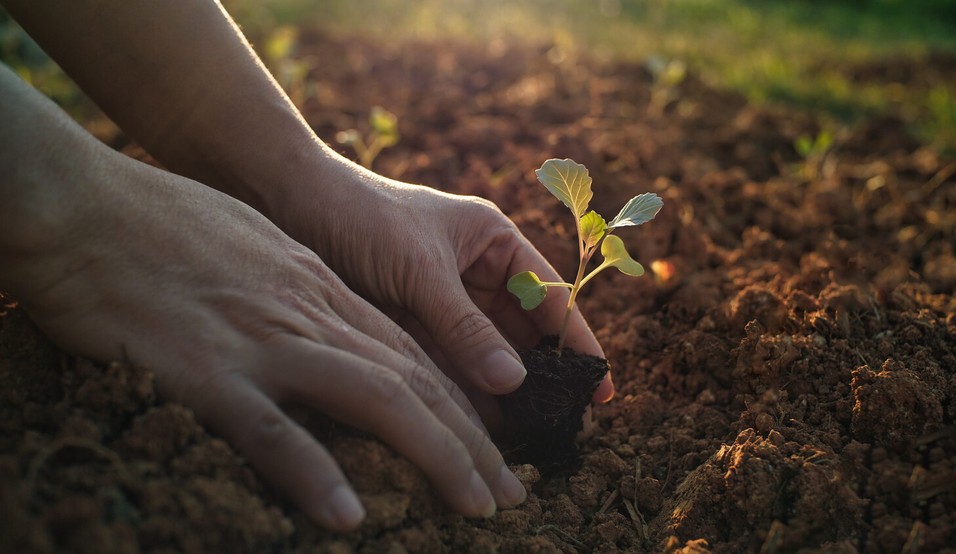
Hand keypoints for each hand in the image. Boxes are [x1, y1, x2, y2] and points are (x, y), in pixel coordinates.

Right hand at [3, 148, 526, 529]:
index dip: (461, 400)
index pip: (411, 350)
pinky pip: (273, 431)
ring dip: (438, 454)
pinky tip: (350, 516)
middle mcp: (311, 314)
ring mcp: (266, 342)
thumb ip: (298, 297)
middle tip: (514, 492)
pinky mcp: (210, 372)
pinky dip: (315, 473)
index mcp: (319, 291)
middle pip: (416, 378)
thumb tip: (325, 337)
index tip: (494, 444)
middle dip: (473, 438)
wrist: (88, 210)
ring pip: (377, 398)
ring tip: (480, 505)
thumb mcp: (253, 256)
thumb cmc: (162, 230)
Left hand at [274, 160, 614, 426]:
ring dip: (503, 395)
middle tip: (562, 428)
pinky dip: (461, 396)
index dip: (575, 343)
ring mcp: (441, 306)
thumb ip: (466, 327)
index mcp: (491, 242)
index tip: (599, 387)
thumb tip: (514, 382)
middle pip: (520, 335)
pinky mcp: (408, 330)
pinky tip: (478, 429)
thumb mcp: (421, 270)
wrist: (285, 202)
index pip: (548, 297)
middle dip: (540, 378)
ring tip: (527, 440)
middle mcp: (473, 276)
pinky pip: (445, 368)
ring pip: (484, 358)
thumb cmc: (360, 215)